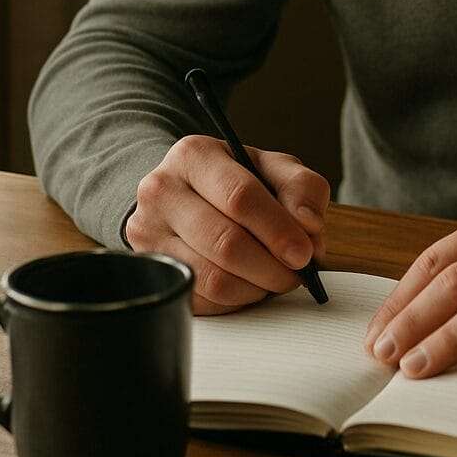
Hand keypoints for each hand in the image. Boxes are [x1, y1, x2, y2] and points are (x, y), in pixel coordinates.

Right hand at [125, 135, 329, 314]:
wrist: (184, 194)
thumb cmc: (234, 181)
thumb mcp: (272, 168)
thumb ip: (302, 187)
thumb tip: (308, 225)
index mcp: (194, 155)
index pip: (240, 196)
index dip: (278, 230)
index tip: (305, 252)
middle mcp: (161, 192)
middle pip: (225, 242)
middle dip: (272, 266)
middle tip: (296, 273)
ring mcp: (148, 234)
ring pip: (212, 278)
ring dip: (256, 287)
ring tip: (274, 278)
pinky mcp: (151, 271)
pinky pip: (200, 300)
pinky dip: (235, 300)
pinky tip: (247, 284)